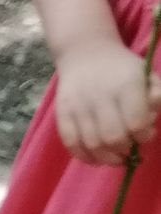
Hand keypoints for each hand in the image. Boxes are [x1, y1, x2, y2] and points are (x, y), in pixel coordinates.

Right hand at [54, 35, 157, 164]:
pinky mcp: (62, 113)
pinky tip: (97, 158)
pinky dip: (85, 157)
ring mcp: (78, 106)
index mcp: (126, 85)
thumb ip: (157, 96)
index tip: (145, 133)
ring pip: (93, 145)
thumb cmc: (122, 69)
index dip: (144, 136)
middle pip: (113, 138)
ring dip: (108, 158)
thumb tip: (151, 118)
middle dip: (126, 149)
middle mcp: (99, 96)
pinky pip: (72, 144)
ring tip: (116, 156)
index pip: (136, 123)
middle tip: (129, 147)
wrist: (85, 54)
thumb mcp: (146, 75)